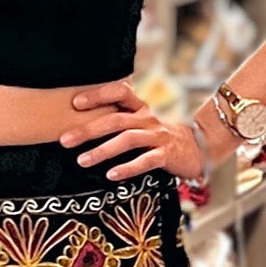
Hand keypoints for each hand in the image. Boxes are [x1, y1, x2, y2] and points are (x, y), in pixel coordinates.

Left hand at [59, 81, 210, 182]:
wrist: (201, 148)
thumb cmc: (162, 138)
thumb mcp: (143, 124)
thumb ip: (121, 121)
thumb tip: (83, 127)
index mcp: (141, 108)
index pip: (120, 91)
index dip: (98, 94)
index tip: (75, 103)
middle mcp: (148, 119)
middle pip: (116, 119)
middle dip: (88, 129)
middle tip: (65, 140)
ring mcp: (158, 136)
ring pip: (128, 139)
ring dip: (103, 150)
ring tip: (82, 161)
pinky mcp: (167, 155)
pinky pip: (146, 160)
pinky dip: (128, 167)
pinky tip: (111, 175)